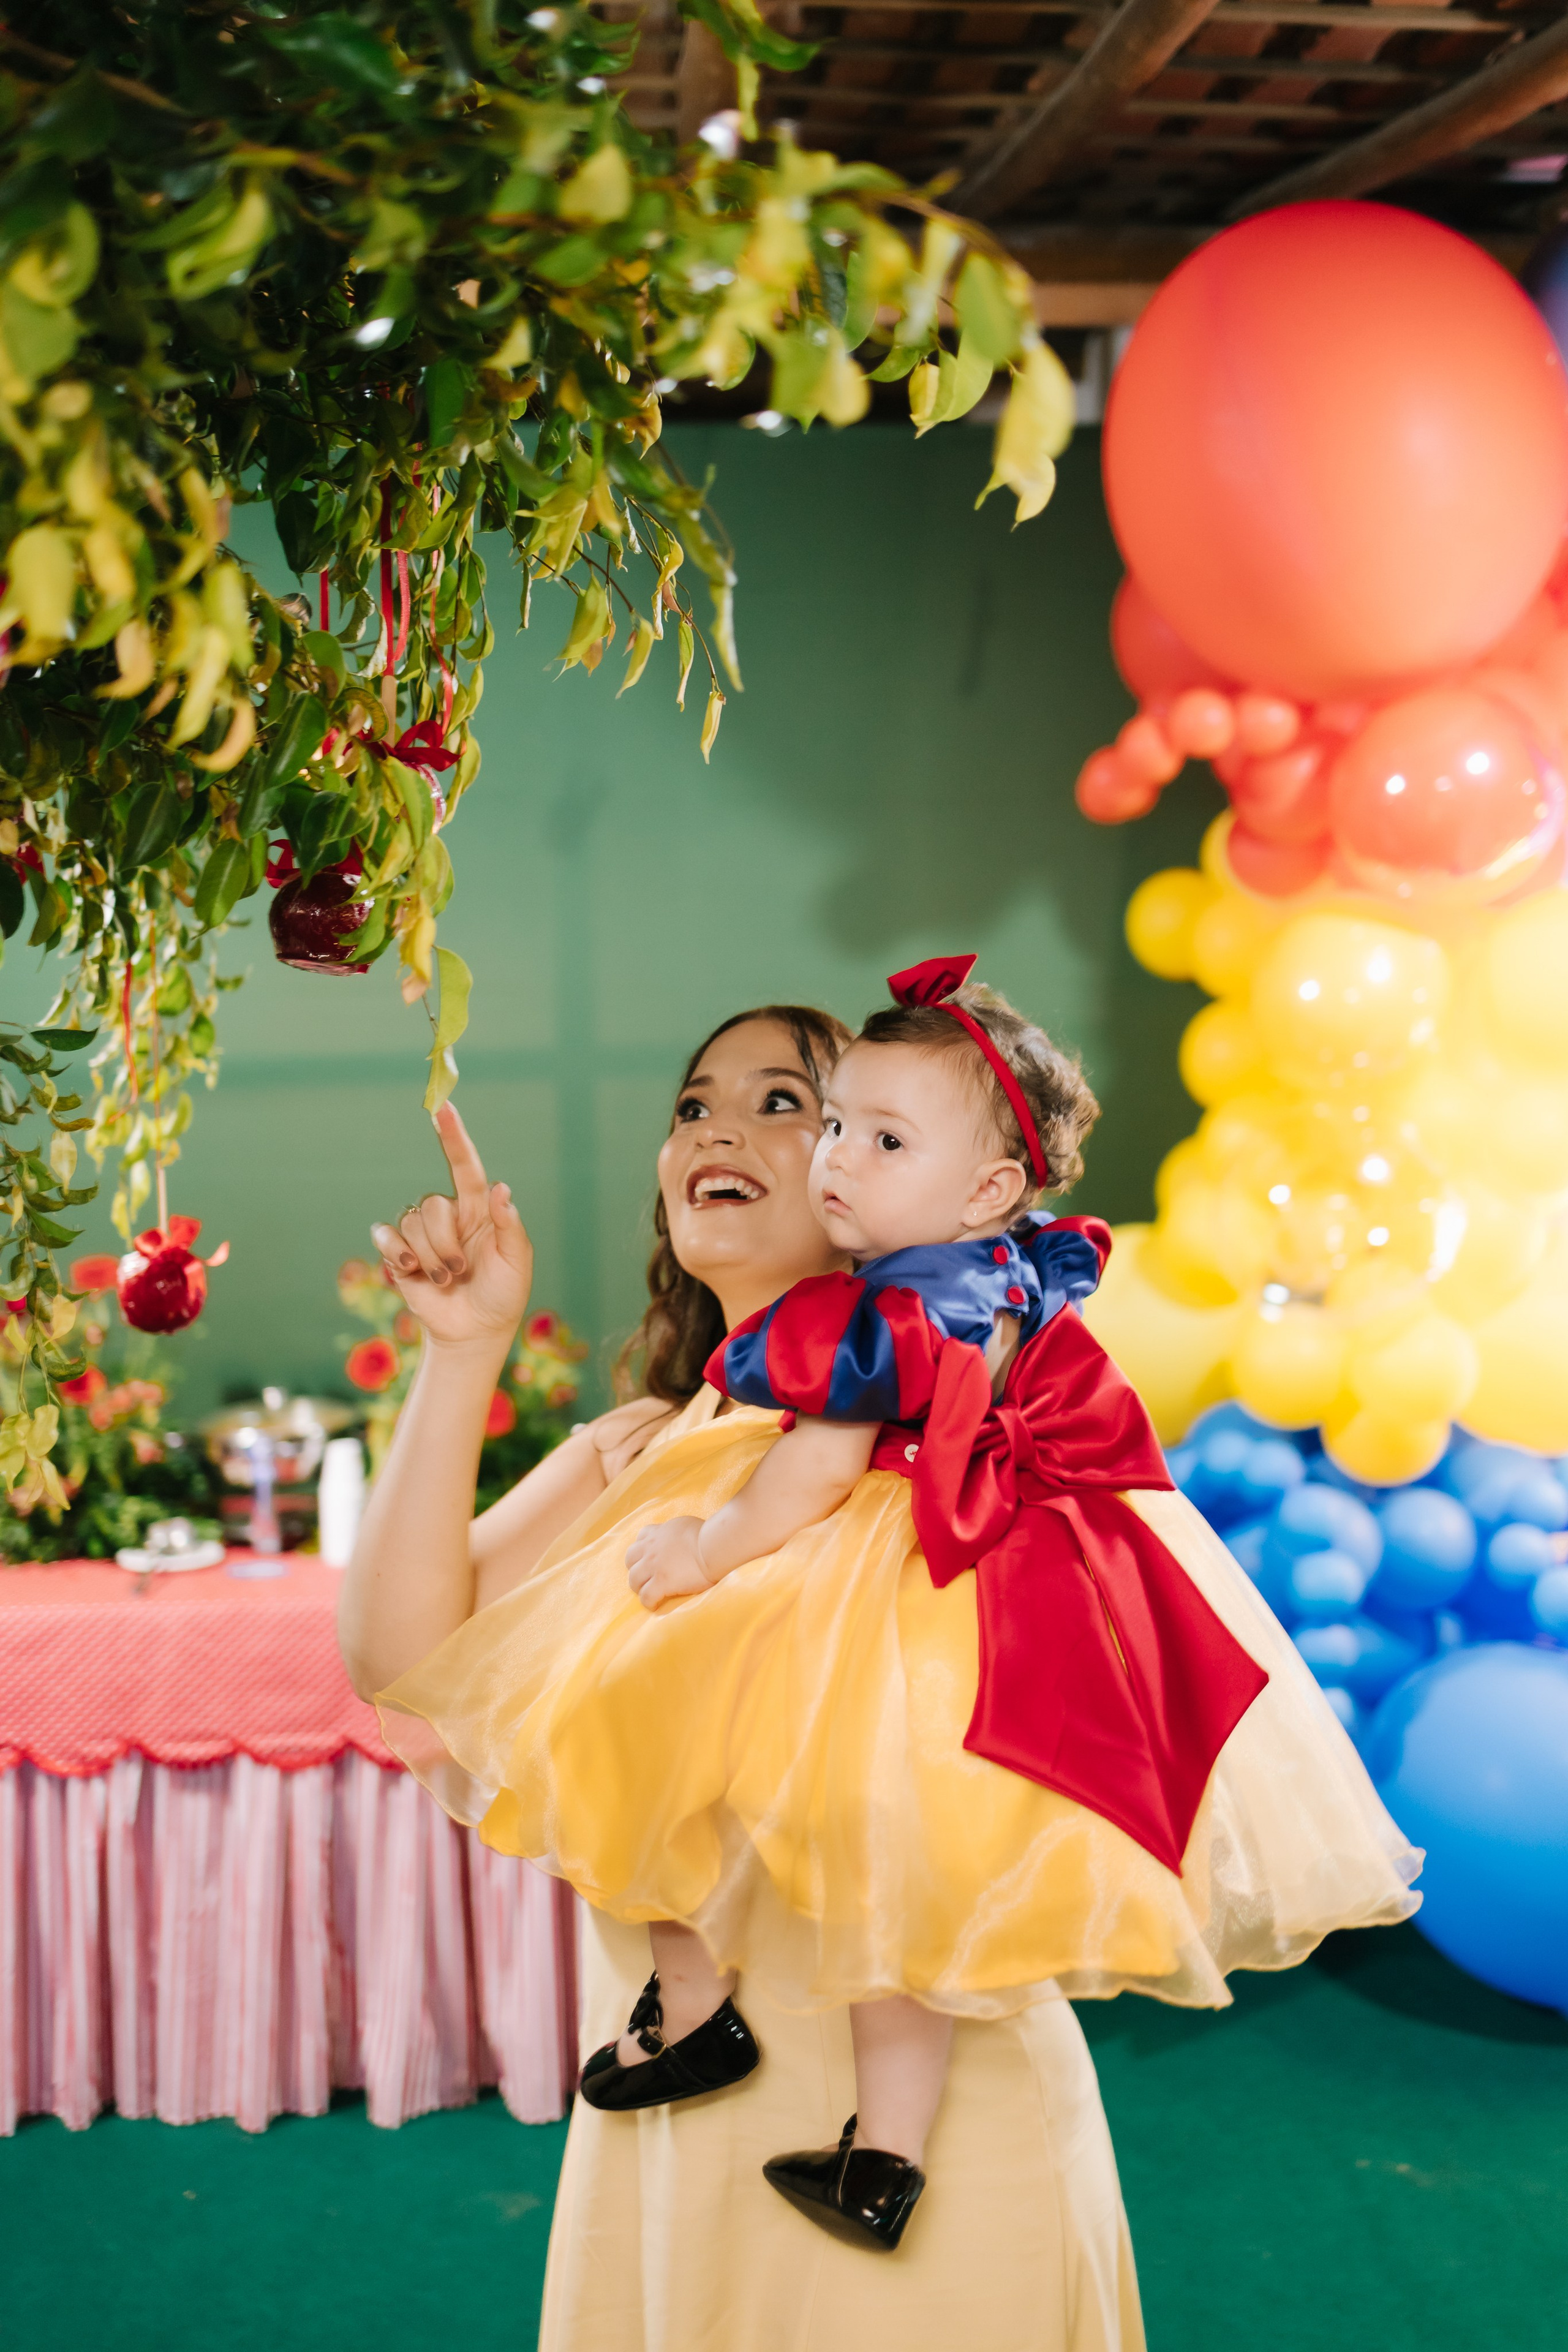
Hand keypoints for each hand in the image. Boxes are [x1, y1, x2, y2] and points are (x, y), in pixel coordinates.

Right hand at [370, 1103, 533, 1353]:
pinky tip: (410, 1271)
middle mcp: (449, 1216)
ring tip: (446, 1280)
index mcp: (480, 1210)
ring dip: (429, 1258)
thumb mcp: (517, 1263)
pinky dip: (395, 1252)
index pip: (466, 1166)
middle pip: (434, 1204)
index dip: (454, 1137)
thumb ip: (510, 1226)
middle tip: (461, 1271)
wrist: (475, 1332)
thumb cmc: (503, 1295)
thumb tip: (502, 1188)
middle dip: (446, 1243)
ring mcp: (422, 1235)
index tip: (443, 1107)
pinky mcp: (399, 1254)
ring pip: (412, 1223)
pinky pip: (385, 1234)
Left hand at [626, 1517, 711, 1610]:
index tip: (650, 1558)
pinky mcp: (661, 1582)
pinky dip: (648, 1602)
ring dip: (640, 1587)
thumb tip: (678, 1539)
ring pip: (634, 1580)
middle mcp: (651, 1548)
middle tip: (647, 1578)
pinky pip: (646, 1596)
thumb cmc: (708, 1535)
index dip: (643, 1550)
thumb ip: (674, 1532)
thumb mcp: (685, 1525)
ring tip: (649, 1593)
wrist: (714, 1547)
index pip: (641, 1538)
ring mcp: (654, 1565)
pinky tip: (656, 1605)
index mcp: (658, 1532)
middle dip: (636, 1569)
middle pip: (630, 1560)